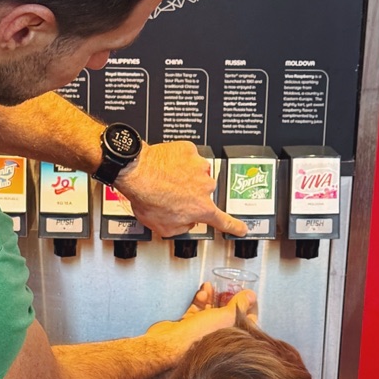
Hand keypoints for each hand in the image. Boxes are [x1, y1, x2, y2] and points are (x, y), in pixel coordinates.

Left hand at [115, 140, 246, 238]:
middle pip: (204, 193)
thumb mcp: (163, 227)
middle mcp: (205, 186)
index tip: (243, 228)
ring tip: (167, 179)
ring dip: (186, 176)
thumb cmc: (147, 197)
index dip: (234, 226)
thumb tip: (186, 223)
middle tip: (173, 194)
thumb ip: (181, 228)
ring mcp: (199, 166)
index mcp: (201, 208)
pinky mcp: (189, 150)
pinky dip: (179, 160)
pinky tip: (167, 165)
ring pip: (197, 173)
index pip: (223, 221)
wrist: (136, 171)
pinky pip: (188, 156)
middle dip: (192, 194)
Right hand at [145, 280, 257, 361]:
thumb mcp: (227, 316)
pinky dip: (200, 300)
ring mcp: (203, 332)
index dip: (248, 308)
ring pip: (211, 311)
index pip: (246, 323)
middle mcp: (218, 337)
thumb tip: (251, 296)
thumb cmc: (200, 336)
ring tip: (213, 286)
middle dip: (228, 299)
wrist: (172, 343)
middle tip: (229, 288)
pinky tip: (203, 291)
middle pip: (227, 315)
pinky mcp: (188, 327)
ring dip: (213, 297)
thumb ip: (240, 304)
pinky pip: (197, 311)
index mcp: (231, 339)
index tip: (248, 296)